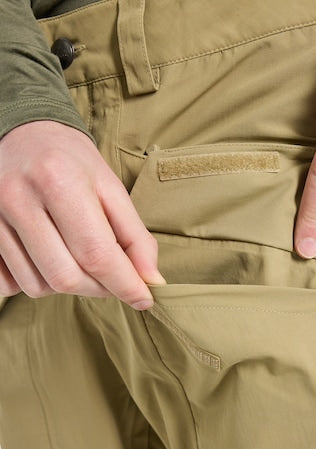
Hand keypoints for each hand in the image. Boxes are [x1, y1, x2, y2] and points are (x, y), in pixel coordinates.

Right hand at [0, 121, 163, 308]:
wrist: (20, 133)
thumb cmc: (71, 161)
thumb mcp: (110, 188)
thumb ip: (135, 236)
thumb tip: (152, 281)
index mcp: (59, 180)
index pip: (96, 253)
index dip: (125, 284)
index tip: (145, 299)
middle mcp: (19, 199)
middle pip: (66, 277)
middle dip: (98, 289)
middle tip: (112, 278)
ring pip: (38, 286)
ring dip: (68, 286)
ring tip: (78, 260)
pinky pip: (10, 284)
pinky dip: (36, 282)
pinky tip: (48, 259)